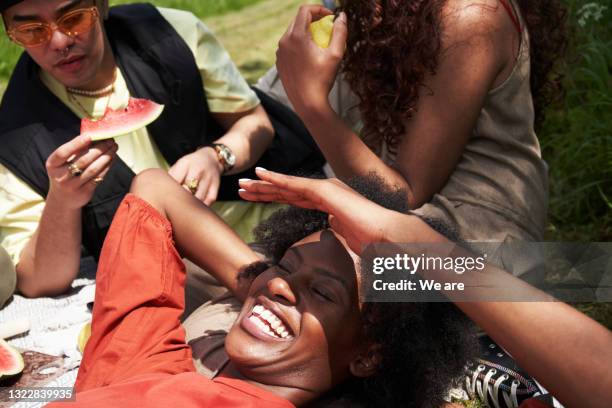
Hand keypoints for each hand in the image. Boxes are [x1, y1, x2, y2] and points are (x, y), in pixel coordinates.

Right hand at [45, 135, 117, 209]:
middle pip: (82, 160)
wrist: (63, 199)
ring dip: (106, 157)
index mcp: (52, 165)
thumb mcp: (63, 162)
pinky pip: (98, 177)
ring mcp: (72, 185)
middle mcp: (61, 176)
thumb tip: (93, 135)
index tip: (90, 136)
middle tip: (110, 140)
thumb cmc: (64, 173)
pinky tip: (111, 159)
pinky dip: (107, 167)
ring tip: (113, 148)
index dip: (76, 144)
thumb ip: (74, 150)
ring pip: (93, 169)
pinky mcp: (84, 192)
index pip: (63, 152)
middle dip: (99, 149)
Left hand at [168, 147, 223, 205]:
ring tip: (183, 208)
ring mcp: (208, 180)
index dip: (169, 191)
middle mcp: (198, 170)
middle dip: (179, 198)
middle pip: (187, 190)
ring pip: (197, 198)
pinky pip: (207, 202)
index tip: (165, 197)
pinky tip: (194, 207)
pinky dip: (199, 207)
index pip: (175, 180)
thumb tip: (161, 192)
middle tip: (174, 204)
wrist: (211, 159)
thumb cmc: (190, 165)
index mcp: (186, 164)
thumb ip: (170, 177)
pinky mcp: (215, 188)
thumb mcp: (179, 165)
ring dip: (190, 205)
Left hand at [238, 168, 416, 253]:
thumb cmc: (371, 238)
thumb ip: (337, 225)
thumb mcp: (347, 232)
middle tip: (242, 188)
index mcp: (328, 201)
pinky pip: (294, 185)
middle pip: (287, 190)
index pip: (295, 199)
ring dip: (262, 184)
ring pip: (286, 185)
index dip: (275, 197)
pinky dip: (276, 179)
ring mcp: (325, 188)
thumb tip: (331, 222)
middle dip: (263, 190)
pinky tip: (260, 175)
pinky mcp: (324, 190)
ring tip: (242, 184)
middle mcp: (325, 190)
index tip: (257, 198)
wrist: (386, 235)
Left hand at [276, 6, 347, 113]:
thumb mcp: (335, 54)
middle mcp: (284, 42)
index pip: (305, 10)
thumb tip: (341, 17)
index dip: (319, 9)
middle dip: (313, 20)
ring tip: (318, 42)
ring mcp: (279, 53)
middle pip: (297, 20)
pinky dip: (298, 44)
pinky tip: (309, 56)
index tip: (330, 17)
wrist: (307, 103)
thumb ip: (340, 32)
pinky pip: (288, 46)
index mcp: (296, 37)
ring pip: (291, 33)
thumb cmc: (322, 79)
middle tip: (326, 28)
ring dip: (305, 32)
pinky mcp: (279, 62)